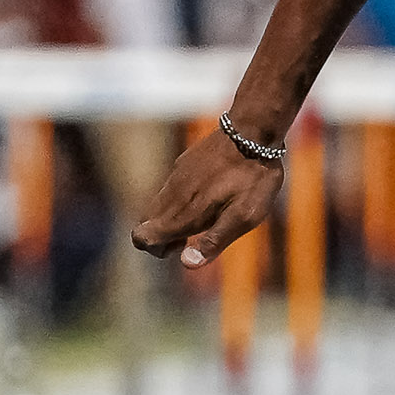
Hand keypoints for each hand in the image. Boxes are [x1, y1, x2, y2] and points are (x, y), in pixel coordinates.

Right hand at [131, 126, 286, 269]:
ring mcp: (175, 177)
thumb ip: (214, 241)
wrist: (253, 131)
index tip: (181, 245)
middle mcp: (172, 195)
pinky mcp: (183, 165)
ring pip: (156, 207)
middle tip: (194, 234)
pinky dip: (178, 202)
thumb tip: (186, 263)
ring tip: (206, 215)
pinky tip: (209, 195)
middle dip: (162, 237)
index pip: (141, 237)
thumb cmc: (252, 179)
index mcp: (184, 213)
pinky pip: (169, 190)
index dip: (155, 249)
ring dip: (170, 219)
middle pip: (144, 224)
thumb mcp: (244, 217)